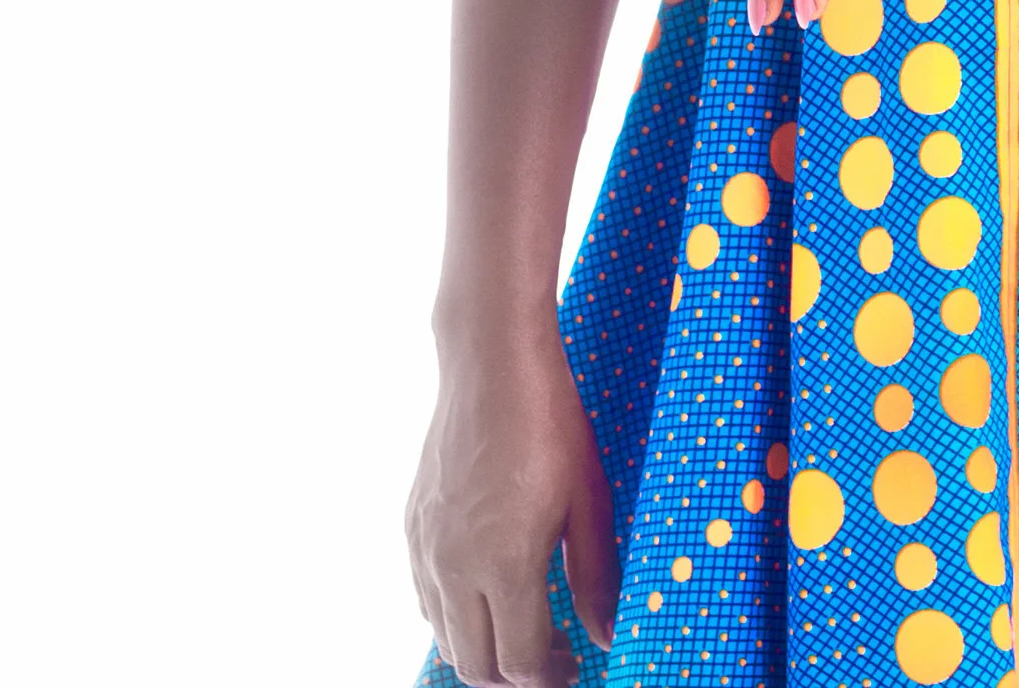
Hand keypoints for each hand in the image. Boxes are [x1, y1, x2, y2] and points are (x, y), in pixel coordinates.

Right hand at [407, 325, 618, 687]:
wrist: (491, 362)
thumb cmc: (551, 422)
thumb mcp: (589, 498)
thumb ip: (596, 576)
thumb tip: (606, 635)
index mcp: (503, 563)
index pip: (518, 663)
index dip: (551, 675)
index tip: (575, 662)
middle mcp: (453, 566)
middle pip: (475, 666)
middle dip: (516, 675)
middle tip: (555, 654)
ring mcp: (425, 549)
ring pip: (444, 639)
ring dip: (483, 649)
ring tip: (526, 623)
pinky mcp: (411, 528)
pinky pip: (425, 600)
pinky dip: (454, 616)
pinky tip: (490, 589)